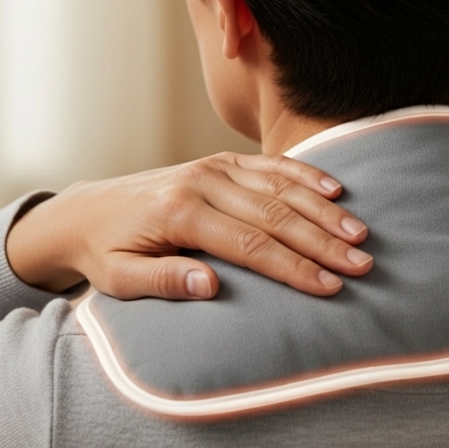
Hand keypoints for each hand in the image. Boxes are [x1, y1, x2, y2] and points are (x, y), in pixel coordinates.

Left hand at [6, 153, 371, 299]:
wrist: (86, 211)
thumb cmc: (105, 253)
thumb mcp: (119, 278)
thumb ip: (163, 281)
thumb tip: (211, 286)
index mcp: (179, 213)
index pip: (250, 244)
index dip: (293, 267)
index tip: (329, 286)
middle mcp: (200, 182)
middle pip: (275, 213)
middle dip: (322, 241)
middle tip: (362, 264)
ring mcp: (213, 167)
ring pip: (279, 186)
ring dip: (323, 211)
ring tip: (360, 234)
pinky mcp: (220, 161)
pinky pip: (270, 166)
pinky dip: (305, 175)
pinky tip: (336, 191)